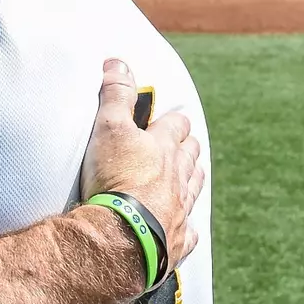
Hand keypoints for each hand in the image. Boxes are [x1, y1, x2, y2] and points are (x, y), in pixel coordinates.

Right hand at [81, 59, 203, 266]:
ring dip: (192, 179)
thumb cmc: (114, 178)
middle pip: (191, 156)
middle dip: (188, 147)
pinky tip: (183, 227)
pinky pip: (188, 233)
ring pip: (194, 189)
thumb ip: (115, 95)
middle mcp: (179, 178)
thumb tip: (118, 62)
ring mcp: (181, 210)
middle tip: (181, 145)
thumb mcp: (108, 128)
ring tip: (188, 176)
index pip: (176, 126)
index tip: (171, 119)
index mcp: (164, 148)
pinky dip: (186, 227)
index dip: (174, 121)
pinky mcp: (176, 241)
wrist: (119, 236)